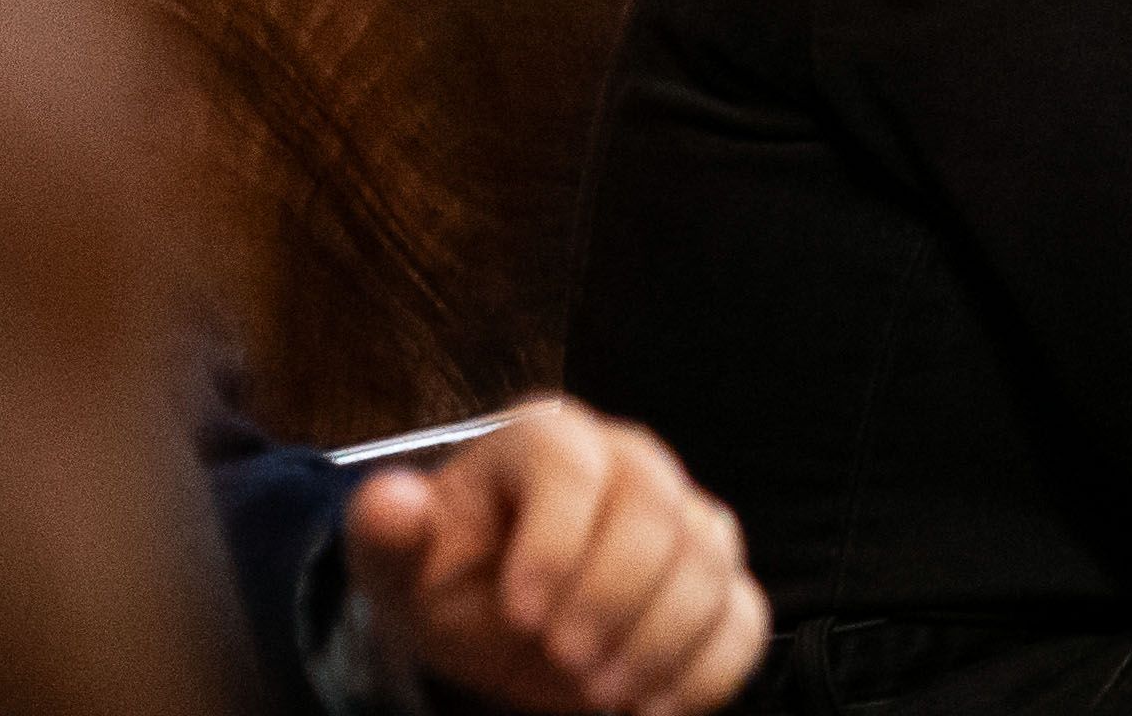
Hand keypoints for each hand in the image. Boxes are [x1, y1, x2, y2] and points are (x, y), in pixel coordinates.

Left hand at [344, 399, 763, 715]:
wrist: (494, 616)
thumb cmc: (447, 578)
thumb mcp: (400, 562)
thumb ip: (388, 532)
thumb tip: (390, 503)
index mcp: (547, 441)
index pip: (571, 466)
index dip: (556, 539)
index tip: (521, 616)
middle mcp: (631, 461)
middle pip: (656, 512)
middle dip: (615, 598)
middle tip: (568, 663)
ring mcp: (686, 515)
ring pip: (709, 563)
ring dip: (660, 640)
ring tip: (603, 694)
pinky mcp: (717, 577)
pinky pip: (743, 617)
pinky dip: (706, 670)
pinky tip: (653, 707)